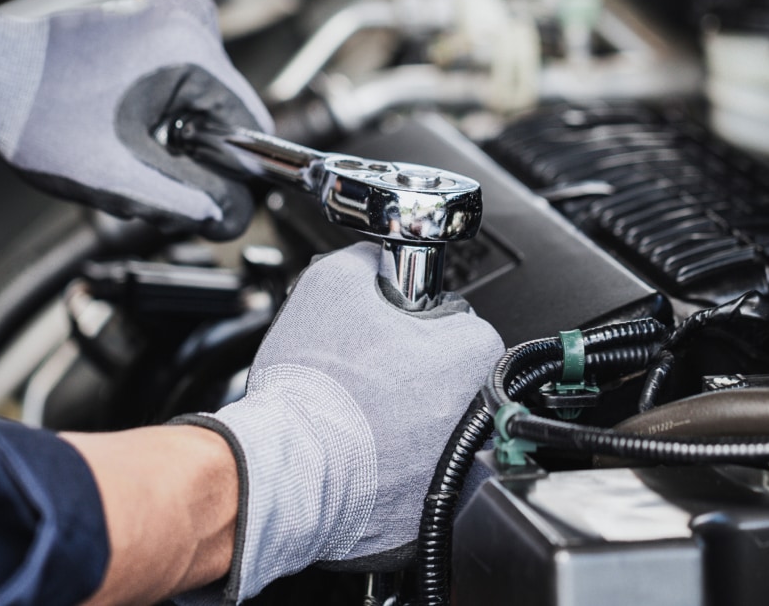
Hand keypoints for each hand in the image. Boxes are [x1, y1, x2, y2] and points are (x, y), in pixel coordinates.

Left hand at [0, 0, 268, 239]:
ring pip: (207, 100)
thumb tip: (234, 216)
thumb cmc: (40, 122)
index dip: (235, 174)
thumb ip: (191, 203)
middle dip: (199, 154)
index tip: (202, 196)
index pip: (252, 127)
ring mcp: (170, 13)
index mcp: (190, 52)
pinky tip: (123, 122)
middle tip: (145, 171)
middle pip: (229, 113)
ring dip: (180, 135)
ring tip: (127, 146)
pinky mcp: (153, 19)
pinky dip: (165, 110)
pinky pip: (184, 79)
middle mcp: (188, 19)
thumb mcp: (124, 180)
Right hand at [173, 242, 505, 602]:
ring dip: (401, 417)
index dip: (412, 320)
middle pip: (448, 375)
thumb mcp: (332, 282)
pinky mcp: (428, 508)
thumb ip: (367, 259)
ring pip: (430, 425)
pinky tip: (356, 448)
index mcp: (472, 353)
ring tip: (356, 411)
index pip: (456, 320)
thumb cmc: (314, 387)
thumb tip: (375, 258)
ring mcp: (458, 466)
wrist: (289, 469)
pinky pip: (412, 472)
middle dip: (410, 369)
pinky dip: (390, 464)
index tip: (385, 331)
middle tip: (364, 371)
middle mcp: (479, 414)